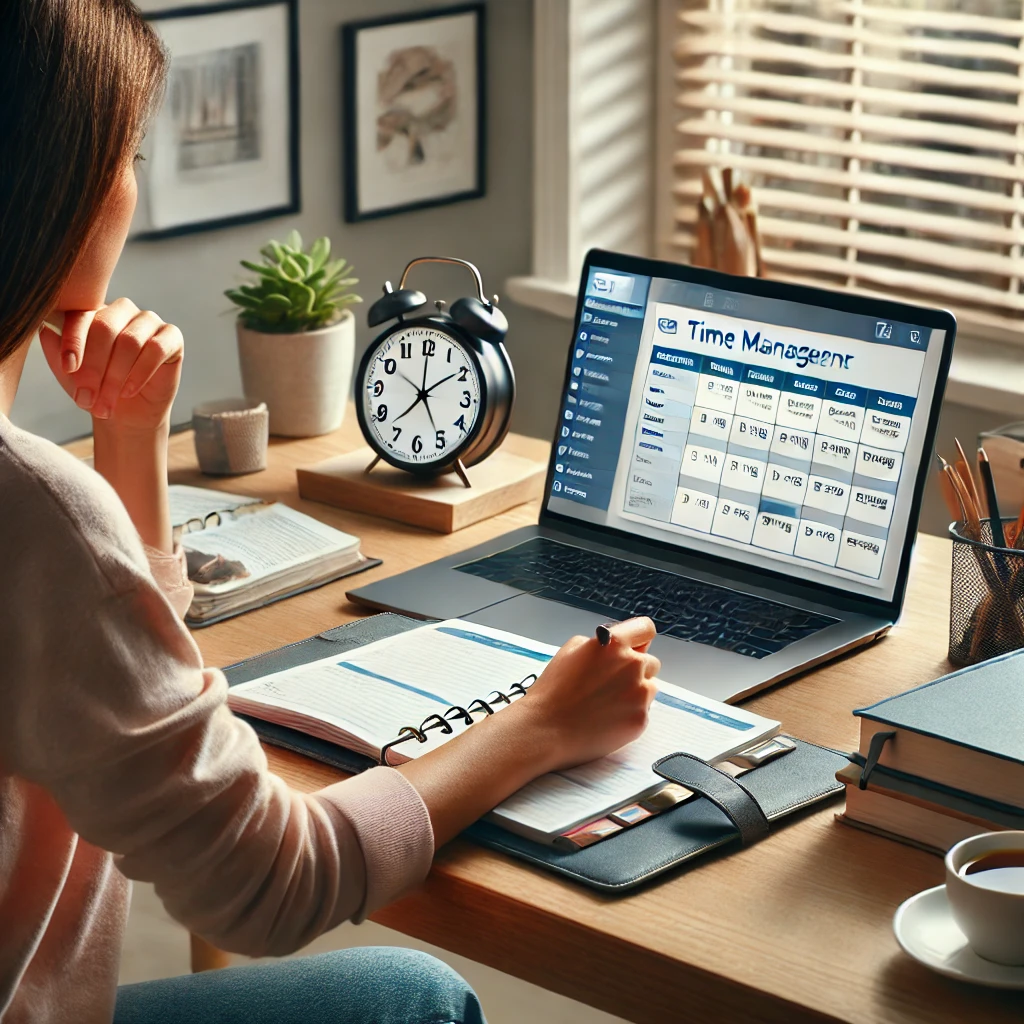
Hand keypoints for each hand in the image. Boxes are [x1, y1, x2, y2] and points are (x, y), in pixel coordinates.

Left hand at [40, 298, 182, 432]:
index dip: (74, 341)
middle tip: (86, 399)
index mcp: (94, 312)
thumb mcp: (70, 372)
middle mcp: (122, 311)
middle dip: (94, 367)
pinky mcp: (172, 337)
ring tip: (106, 404)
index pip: (82, 315)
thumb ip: (56, 348)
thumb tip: (44, 326)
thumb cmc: (96, 388)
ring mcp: (149, 321)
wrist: (127, 414)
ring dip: (115, 377)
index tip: (69, 369)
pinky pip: (156, 348)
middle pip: (106, 327)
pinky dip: (140, 373)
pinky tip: (129, 391)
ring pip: (130, 341)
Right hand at [520, 617, 660, 772]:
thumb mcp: (571, 649)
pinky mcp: (640, 719)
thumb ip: (601, 643)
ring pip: (650, 688)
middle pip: (650, 662)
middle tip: (611, 683)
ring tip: (607, 703)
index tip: (637, 645)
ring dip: (635, 693)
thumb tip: (618, 647)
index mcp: (614, 644)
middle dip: (635, 670)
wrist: (546, 729)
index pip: (646, 629)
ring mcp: (639, 694)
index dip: (640, 638)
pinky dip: (630, 714)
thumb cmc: (553, 690)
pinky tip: (608, 718)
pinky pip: (644, 711)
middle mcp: (632, 665)